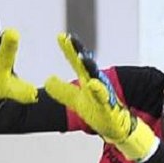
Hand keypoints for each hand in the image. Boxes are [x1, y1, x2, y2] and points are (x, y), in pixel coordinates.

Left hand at [44, 33, 157, 161]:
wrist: (116, 127)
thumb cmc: (96, 110)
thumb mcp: (74, 100)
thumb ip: (61, 90)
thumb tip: (47, 80)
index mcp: (87, 79)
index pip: (76, 62)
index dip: (69, 49)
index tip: (61, 36)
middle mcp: (96, 82)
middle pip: (87, 64)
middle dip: (79, 51)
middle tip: (71, 39)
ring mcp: (104, 93)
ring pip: (96, 77)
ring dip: (89, 67)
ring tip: (81, 57)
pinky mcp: (109, 107)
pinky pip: (103, 98)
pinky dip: (99, 91)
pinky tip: (92, 84)